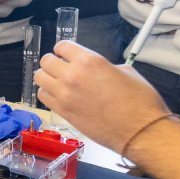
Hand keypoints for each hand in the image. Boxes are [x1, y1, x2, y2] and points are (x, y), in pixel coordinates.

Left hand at [35, 41, 170, 153]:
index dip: (64, 50)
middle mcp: (73, 75)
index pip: (62, 46)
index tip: (66, 54)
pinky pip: (42, 97)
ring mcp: (65, 94)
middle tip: (61, 67)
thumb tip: (97, 68)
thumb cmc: (140, 103)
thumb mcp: (127, 72)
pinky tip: (57, 95)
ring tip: (56, 81)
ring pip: (39, 77)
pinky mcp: (63, 112)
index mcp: (90, 61)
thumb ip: (104, 66)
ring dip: (47, 77)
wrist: (140, 131)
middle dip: (53, 62)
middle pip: (46, 61)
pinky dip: (47, 94)